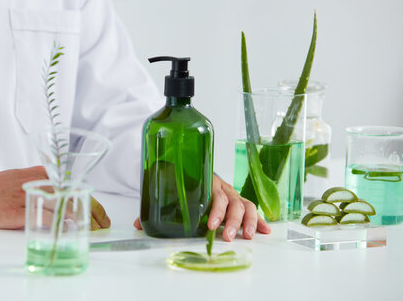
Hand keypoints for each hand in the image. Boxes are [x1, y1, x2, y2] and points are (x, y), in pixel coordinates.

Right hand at [0, 166, 110, 229]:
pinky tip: (66, 230)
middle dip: (92, 210)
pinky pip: (43, 217)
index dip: (91, 200)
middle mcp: (37, 182)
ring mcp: (27, 196)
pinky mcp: (16, 211)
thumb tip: (59, 192)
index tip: (101, 214)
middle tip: (102, 224)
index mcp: (40, 174)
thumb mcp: (20, 177)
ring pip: (63, 205)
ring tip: (90, 230)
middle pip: (74, 195)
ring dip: (80, 219)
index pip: (74, 186)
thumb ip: (40, 182)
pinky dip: (58, 224)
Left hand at [133, 174, 270, 240]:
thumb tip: (137, 223)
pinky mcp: (238, 200)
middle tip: (225, 236)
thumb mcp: (169, 189)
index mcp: (206, 182)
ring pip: (246, 205)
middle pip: (232, 202)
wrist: (193, 165)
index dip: (214, 211)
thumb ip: (155, 205)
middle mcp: (222, 187)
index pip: (214, 195)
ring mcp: (232, 193)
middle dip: (231, 221)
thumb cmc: (184, 179)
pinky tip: (265, 231)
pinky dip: (260, 219)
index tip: (209, 225)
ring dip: (248, 222)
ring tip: (247, 237)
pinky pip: (251, 208)